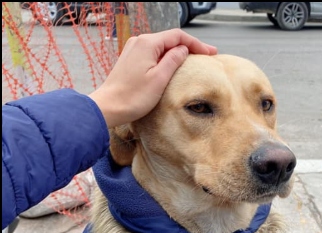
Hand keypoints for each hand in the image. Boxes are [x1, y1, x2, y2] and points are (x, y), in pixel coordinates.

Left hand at [88, 29, 216, 127]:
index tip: (211, 52)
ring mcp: (133, 49)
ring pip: (162, 45)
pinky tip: (176, 63)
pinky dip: (167, 56)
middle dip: (190, 46)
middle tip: (208, 55)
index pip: (177, 36)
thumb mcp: (160, 78)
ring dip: (178, 51)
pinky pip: (153, 52)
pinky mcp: (131, 58)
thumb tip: (183, 49)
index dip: (196, 43)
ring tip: (195, 59)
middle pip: (170, 39)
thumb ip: (173, 60)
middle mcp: (139, 41)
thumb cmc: (134, 96)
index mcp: (147, 43)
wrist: (109, 106)